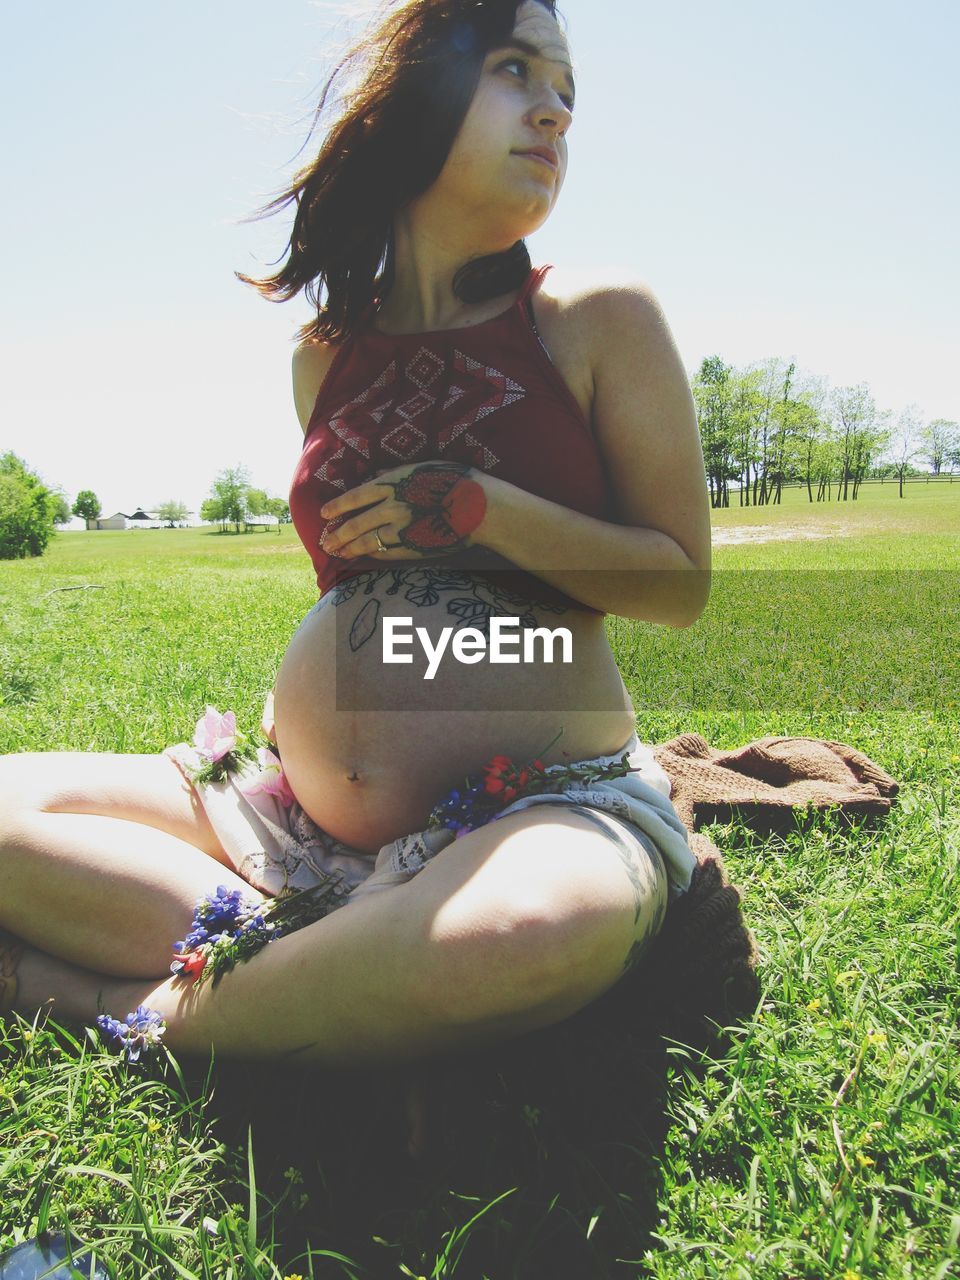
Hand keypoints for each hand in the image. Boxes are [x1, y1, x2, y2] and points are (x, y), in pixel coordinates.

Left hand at [318, 461, 488, 560]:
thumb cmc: (455, 481)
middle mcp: (393, 506)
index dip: (337, 506)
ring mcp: (402, 529)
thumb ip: (395, 475)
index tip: (324, 513)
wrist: (479, 507)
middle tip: (324, 542)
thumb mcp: (421, 468)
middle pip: (356, 523)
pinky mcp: (413, 547)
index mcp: (393, 483)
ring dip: (348, 548)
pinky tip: (363, 556)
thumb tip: (374, 477)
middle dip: (337, 534)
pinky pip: (386, 553)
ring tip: (337, 553)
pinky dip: (371, 555)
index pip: (356, 497)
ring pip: (367, 541)